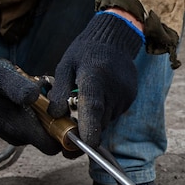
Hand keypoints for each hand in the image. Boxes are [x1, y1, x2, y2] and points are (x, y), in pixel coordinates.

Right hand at [0, 59, 60, 154]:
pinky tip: (31, 94)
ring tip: (39, 90)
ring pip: (43, 129)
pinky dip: (37, 111)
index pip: (54, 147)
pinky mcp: (13, 127)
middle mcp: (19, 136)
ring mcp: (15, 133)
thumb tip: (35, 96)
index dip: (67, 136)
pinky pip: (33, 123)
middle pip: (52, 137)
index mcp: (20, 129)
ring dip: (47, 112)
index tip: (69, 116)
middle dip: (57, 118)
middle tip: (52, 95)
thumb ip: (20, 88)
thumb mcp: (3, 77)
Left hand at [47, 11, 143, 148]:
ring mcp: (124, 96)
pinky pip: (114, 113)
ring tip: (87, 100)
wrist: (114, 39)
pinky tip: (100, 95)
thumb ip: (59, 91)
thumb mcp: (65, 65)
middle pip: (99, 122)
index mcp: (94, 80)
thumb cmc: (85, 52)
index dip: (89, 130)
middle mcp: (113, 90)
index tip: (83, 145)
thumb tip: (55, 115)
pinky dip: (105, 111)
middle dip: (86, 128)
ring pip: (106, 120)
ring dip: (95, 118)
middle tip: (71, 126)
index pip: (93, 110)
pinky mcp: (130, 98)